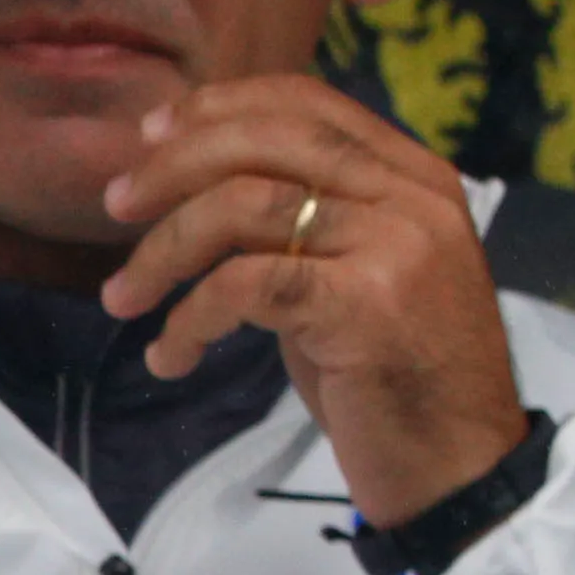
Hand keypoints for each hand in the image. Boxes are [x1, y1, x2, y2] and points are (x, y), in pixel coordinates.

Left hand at [98, 74, 533, 528]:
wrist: (460, 470)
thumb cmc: (395, 380)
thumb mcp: (359, 277)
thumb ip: (307, 220)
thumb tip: (198, 181)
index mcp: (416, 180)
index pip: (307, 104)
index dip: (220, 107)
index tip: (150, 135)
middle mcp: (413, 200)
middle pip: (267, 142)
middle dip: (173, 166)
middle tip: (114, 205)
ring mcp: (395, 248)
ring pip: (243, 207)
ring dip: (162, 251)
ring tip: (121, 298)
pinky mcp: (365, 306)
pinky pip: (242, 285)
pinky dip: (188, 319)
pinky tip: (171, 356)